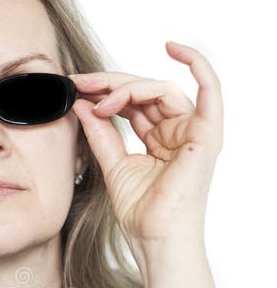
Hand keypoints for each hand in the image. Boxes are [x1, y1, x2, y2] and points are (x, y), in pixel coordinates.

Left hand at [69, 42, 222, 253]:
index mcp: (161, 140)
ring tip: (99, 98)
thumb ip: (101, 133)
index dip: (105, 93)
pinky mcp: (206, 133)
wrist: (156, 239)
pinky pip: (210, 87)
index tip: (76, 88)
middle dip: (110, 84)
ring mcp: (194, 132)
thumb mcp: (112, 164)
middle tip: (80, 82)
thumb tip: (83, 103)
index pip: (134, 104)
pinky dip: (196, 63)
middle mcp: (179, 133)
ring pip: (161, 89)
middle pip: (145, 93)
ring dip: (126, 86)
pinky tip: (174, 48)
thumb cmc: (142, 213)